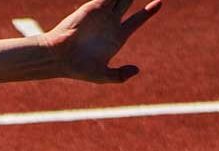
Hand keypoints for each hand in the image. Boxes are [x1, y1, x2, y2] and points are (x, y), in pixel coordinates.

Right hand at [42, 0, 165, 82]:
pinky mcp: (94, 7)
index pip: (137, 20)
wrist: (59, 57)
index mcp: (117, 37)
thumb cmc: (79, 68)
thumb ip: (120, 75)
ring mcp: (102, 14)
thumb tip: (137, 70)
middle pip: (128, 2)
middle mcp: (110, 23)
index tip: (159, 3)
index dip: (149, 12)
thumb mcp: (103, 76)